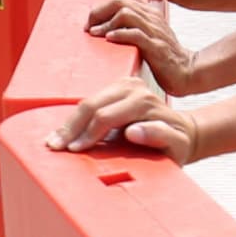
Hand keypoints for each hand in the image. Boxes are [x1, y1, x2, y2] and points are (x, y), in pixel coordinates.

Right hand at [50, 80, 200, 161]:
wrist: (182, 131)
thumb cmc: (178, 143)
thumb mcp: (178, 145)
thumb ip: (160, 136)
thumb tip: (133, 131)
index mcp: (144, 101)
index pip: (106, 116)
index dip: (87, 134)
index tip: (74, 151)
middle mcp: (133, 88)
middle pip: (91, 105)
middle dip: (71, 127)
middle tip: (54, 146)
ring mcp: (123, 85)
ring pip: (87, 102)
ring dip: (69, 123)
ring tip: (53, 141)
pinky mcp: (115, 89)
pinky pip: (90, 102)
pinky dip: (75, 118)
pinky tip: (64, 131)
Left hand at [87, 0, 196, 92]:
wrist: (187, 71)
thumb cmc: (166, 56)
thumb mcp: (150, 35)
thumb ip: (135, 26)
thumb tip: (109, 25)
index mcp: (150, 14)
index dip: (103, 7)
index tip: (92, 21)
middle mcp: (152, 18)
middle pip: (121, 2)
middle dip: (100, 12)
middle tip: (90, 25)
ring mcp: (155, 32)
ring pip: (126, 14)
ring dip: (106, 23)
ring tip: (96, 33)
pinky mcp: (156, 47)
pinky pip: (136, 35)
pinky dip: (120, 35)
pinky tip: (110, 39)